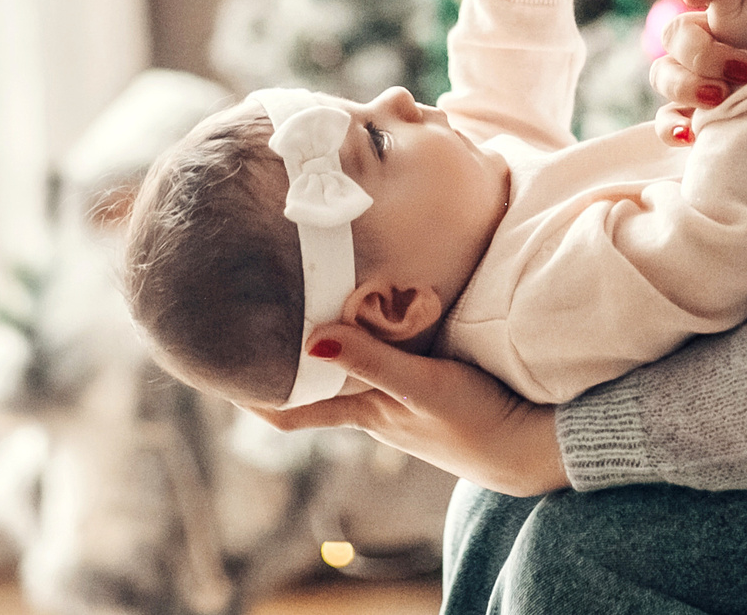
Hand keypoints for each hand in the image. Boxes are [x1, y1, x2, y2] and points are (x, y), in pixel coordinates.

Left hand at [245, 323, 569, 496]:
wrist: (530, 445)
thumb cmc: (476, 421)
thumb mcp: (422, 388)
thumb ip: (372, 362)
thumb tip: (310, 340)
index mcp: (362, 409)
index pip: (289, 408)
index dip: (250, 393)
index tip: (216, 365)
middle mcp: (372, 404)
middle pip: (310, 382)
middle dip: (280, 356)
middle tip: (251, 315)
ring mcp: (398, 395)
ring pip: (344, 366)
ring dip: (321, 342)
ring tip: (296, 302)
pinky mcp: (426, 381)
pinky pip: (379, 356)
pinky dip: (363, 336)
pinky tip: (368, 311)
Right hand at [649, 0, 746, 142]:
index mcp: (742, 2)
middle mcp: (717, 35)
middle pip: (677, 34)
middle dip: (696, 50)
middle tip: (742, 68)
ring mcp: (711, 75)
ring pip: (667, 73)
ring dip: (682, 86)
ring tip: (721, 99)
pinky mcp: (713, 112)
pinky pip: (673, 119)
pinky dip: (671, 126)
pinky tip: (690, 134)